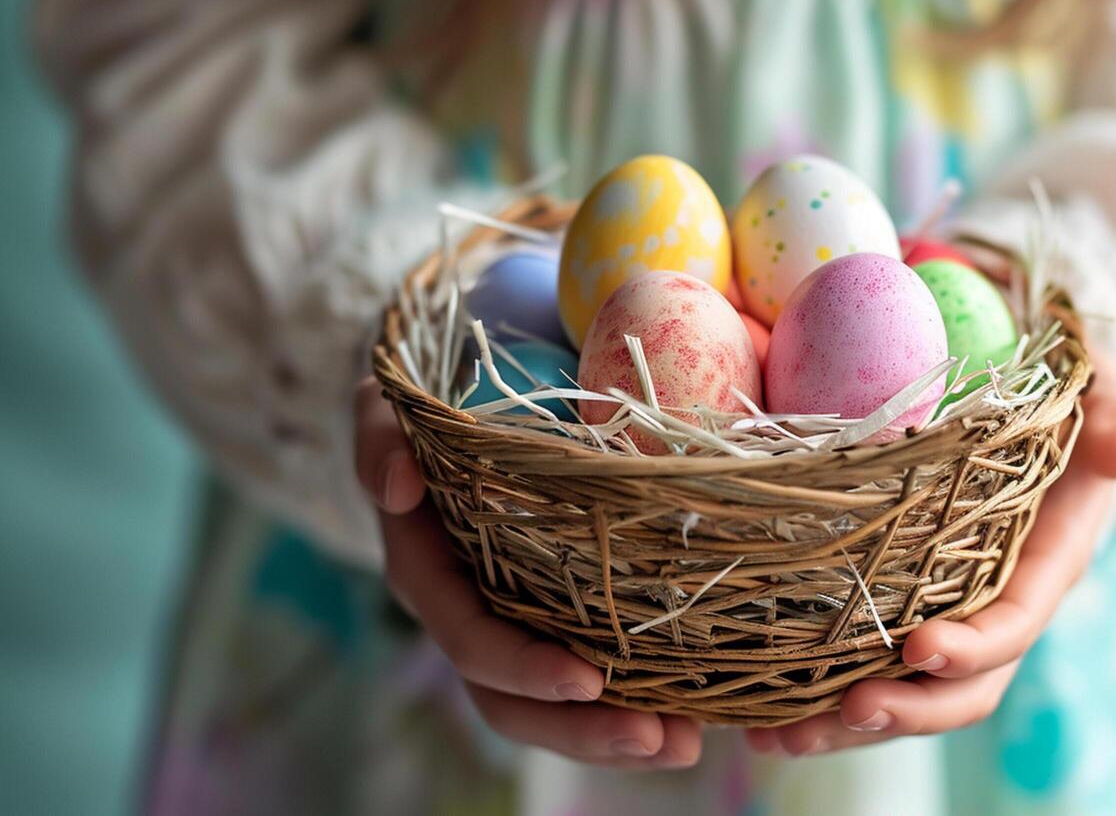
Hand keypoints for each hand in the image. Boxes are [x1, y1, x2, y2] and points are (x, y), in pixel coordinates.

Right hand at [354, 380, 702, 768]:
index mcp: (428, 574)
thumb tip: (398, 484)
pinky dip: (634, 702)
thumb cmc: (420, 413)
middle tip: (658, 740)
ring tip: (684, 745)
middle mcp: (466, 613)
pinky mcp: (552, 617)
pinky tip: (692, 718)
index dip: (522, 668)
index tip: (586, 681)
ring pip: (550, 706)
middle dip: (580, 731)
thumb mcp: (386, 414)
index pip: (469, 638)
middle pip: (512, 700)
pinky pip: (585, 676)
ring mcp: (510, 622)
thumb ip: (380, 441)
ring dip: (612, 734)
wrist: (442, 415)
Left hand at [743, 349, 1115, 755]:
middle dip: (903, 710)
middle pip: (957, 686)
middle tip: (836, 714)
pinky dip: (811, 689)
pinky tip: (752, 710)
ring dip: (842, 722)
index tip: (918, 650)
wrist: (1031, 401)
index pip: (1013, 623)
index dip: (972, 646)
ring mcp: (945, 610)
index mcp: (1045, 564)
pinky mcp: (897, 601)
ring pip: (903, 690)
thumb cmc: (1064, 393)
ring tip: (776, 737)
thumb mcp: (1098, 389)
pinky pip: (859, 659)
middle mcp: (994, 603)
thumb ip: (1113, 413)